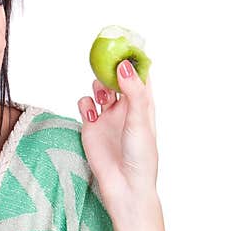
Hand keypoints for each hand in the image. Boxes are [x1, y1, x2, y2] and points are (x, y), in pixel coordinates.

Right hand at [77, 59, 158, 217]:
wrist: (125, 186)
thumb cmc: (140, 157)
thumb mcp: (139, 121)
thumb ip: (133, 92)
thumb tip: (124, 66)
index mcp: (144, 105)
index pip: (141, 75)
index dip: (134, 59)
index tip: (127, 44)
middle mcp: (126, 108)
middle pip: (117, 76)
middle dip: (111, 67)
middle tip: (105, 59)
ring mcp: (108, 116)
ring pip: (100, 87)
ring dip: (98, 84)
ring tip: (102, 95)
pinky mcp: (91, 126)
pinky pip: (85, 103)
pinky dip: (85, 103)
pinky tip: (92, 114)